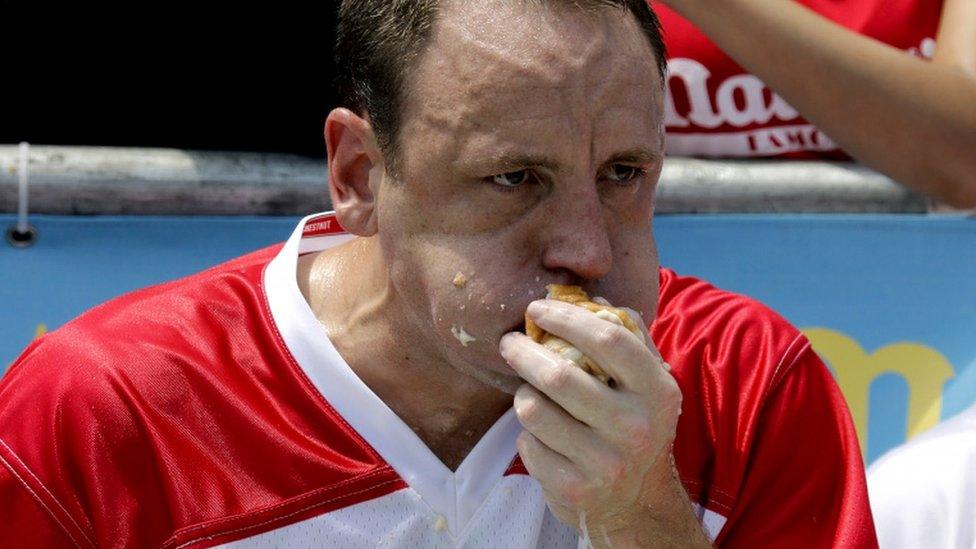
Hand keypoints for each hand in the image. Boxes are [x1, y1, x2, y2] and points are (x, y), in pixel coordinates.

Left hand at [500, 299, 709, 546]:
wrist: (638, 503)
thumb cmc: (635, 425)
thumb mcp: (647, 382)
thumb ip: (627, 337)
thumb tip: (589, 297)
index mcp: (657, 392)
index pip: (609, 339)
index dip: (566, 317)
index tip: (537, 308)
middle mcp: (635, 428)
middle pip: (561, 375)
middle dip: (524, 352)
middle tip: (510, 342)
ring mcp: (604, 463)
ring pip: (535, 410)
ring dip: (523, 394)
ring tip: (529, 391)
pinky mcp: (574, 489)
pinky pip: (528, 445)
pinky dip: (526, 434)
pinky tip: (541, 433)